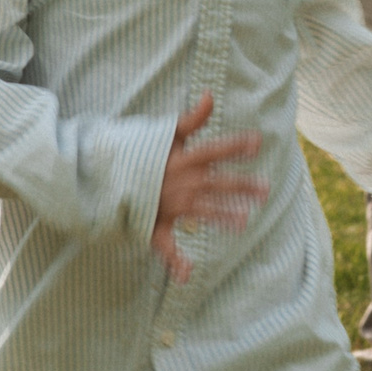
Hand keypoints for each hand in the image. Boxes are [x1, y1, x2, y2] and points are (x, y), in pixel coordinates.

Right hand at [152, 95, 266, 281]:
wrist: (105, 175)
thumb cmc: (142, 153)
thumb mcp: (167, 134)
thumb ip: (193, 119)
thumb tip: (211, 95)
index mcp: (184, 160)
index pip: (215, 150)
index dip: (235, 145)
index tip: (257, 142)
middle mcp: (182, 183)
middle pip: (218, 184)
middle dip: (242, 186)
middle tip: (266, 190)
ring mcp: (170, 205)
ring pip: (203, 213)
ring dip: (223, 217)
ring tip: (244, 221)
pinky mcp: (156, 225)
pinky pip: (166, 246)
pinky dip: (175, 262)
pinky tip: (186, 275)